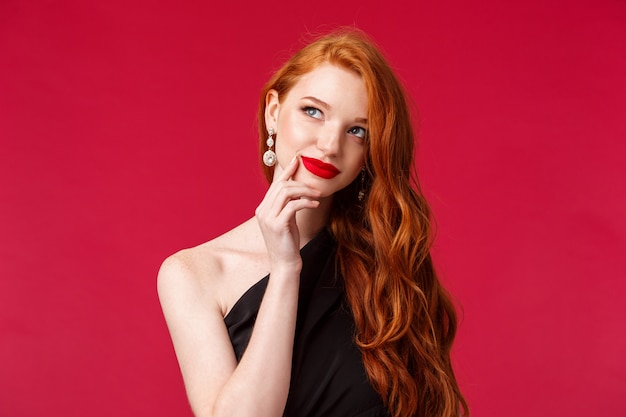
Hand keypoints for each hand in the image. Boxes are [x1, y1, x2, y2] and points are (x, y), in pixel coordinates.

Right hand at [255, 155, 320, 271]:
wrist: (284, 264)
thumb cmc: (288, 242)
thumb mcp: (286, 220)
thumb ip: (287, 205)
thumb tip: (298, 189)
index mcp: (263, 208)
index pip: (275, 184)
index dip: (287, 171)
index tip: (297, 160)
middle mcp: (262, 211)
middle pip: (282, 186)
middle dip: (301, 183)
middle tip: (316, 189)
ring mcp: (268, 218)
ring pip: (287, 193)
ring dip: (305, 192)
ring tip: (317, 196)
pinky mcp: (277, 225)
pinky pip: (293, 205)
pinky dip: (306, 202)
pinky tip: (315, 205)